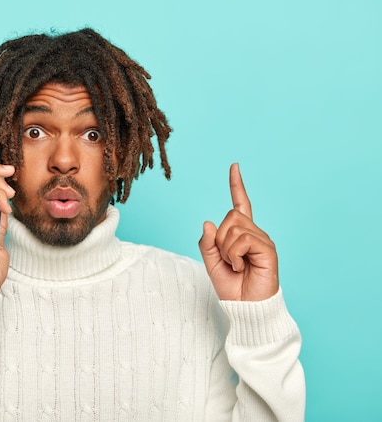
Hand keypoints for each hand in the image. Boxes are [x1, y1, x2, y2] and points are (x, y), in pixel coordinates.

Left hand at [198, 163, 278, 300]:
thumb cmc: (232, 287)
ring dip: (227, 249)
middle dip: (220, 239)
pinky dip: (234, 254)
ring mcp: (263, 240)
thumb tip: (208, 222)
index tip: (234, 166)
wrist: (245, 308)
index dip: (236, 185)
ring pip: (234, 227)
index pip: (240, 203)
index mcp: (242, 233)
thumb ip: (207, 243)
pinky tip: (241, 266)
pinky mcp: (268, 250)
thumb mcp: (211, 262)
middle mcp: (255, 233)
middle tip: (228, 260)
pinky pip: (243, 240)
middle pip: (230, 216)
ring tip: (236, 265)